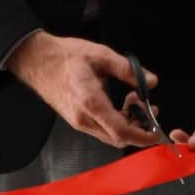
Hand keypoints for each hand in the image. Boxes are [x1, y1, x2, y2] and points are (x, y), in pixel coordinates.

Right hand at [6, 31, 165, 150]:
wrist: (37, 60)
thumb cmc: (65, 56)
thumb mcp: (101, 55)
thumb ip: (128, 70)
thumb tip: (151, 81)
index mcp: (90, 102)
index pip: (121, 131)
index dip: (142, 135)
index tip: (156, 131)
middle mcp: (83, 118)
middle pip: (118, 138)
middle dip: (139, 128)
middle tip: (149, 108)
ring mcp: (78, 122)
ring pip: (110, 136)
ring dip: (128, 124)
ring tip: (134, 100)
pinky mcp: (77, 120)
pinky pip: (102, 129)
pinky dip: (117, 122)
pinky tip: (120, 103)